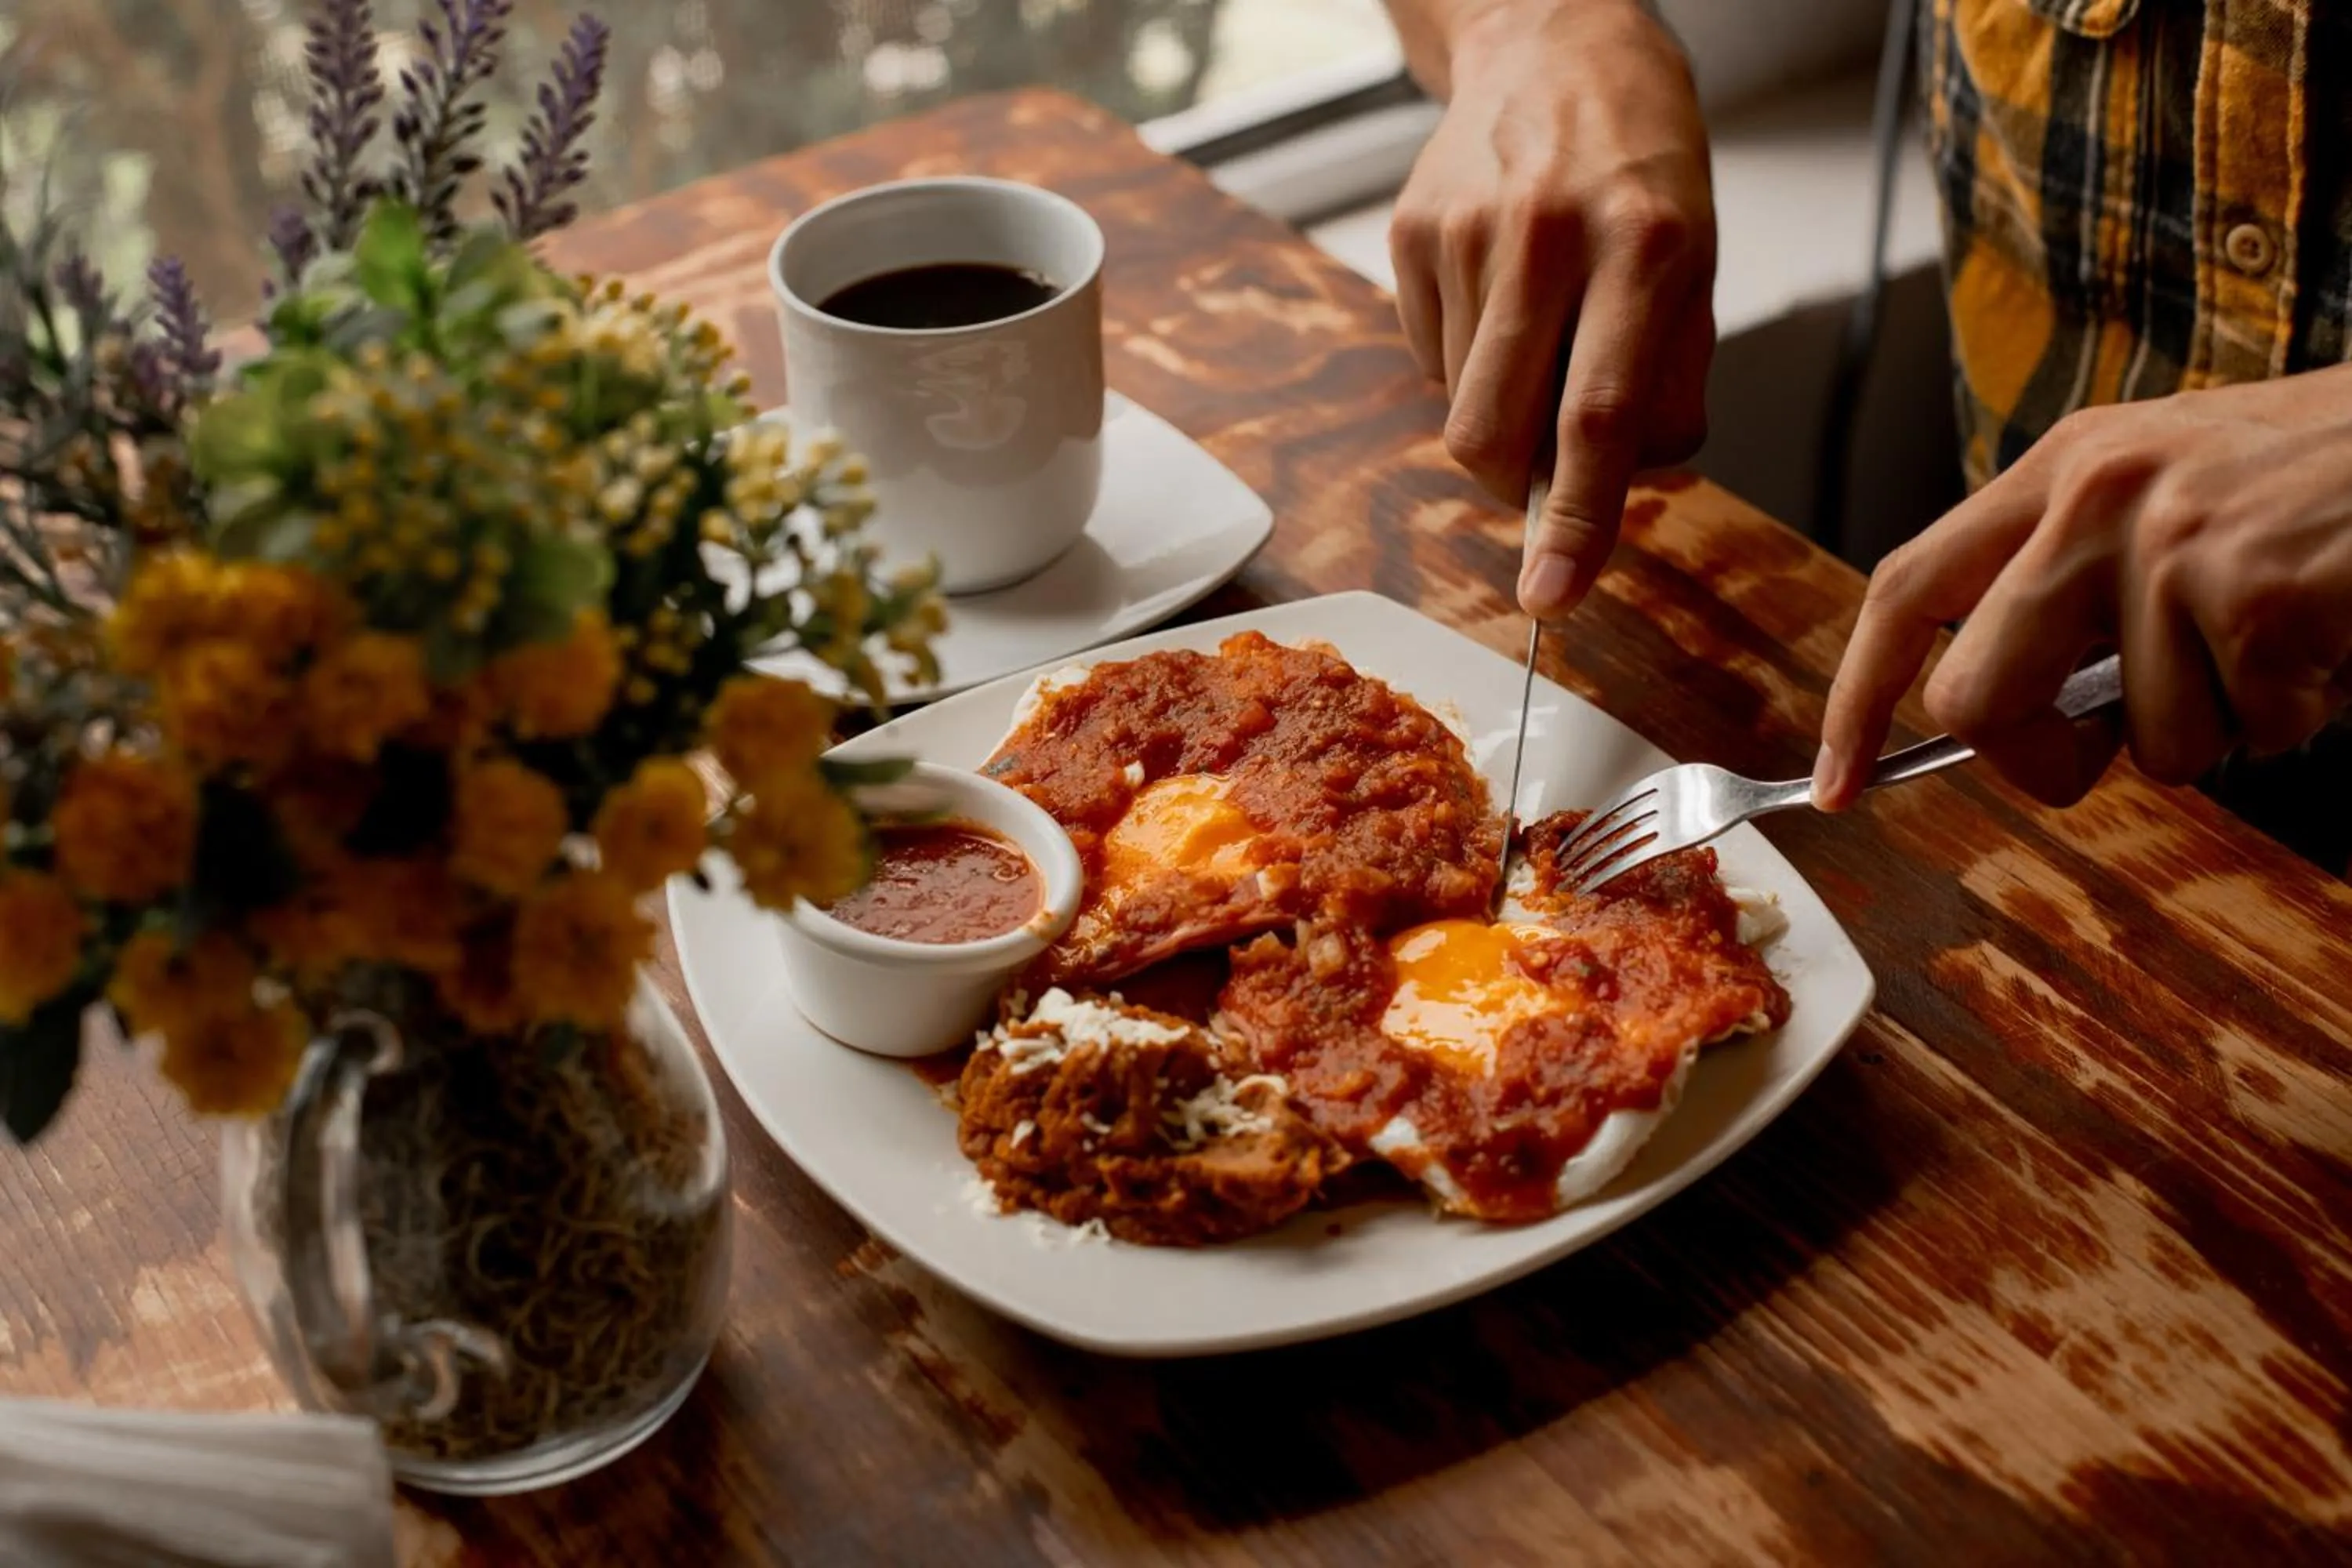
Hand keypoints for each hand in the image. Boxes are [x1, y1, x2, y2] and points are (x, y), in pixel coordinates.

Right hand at [1389, 0, 1714, 619]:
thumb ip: (1664, 386)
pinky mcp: (1412, 231)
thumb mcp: (1697, 266)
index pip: (1597, 417)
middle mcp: (1548, 236)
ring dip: (1499, 406)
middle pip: (1494, 431)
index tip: (1551, 595)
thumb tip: (1613, 487)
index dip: (1573, 521)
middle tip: (1545, 464)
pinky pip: (1429, 355)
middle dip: (1514, 483)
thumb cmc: (1641, 170)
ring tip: (1538, 330)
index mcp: (1646, 246)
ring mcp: (1467, 232)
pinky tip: (1498, 295)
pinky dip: (1466, 357)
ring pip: (1459, 403)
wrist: (1557, 46)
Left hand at [1816, 370, 2351, 810]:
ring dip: (2222, 726)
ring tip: (2281, 639)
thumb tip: (2009, 716)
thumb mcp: (2172, 494)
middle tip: (2103, 751)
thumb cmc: (2325, 481)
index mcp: (2059, 468)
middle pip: (1973, 699)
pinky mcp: (2253, 593)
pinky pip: (2247, 732)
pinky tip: (2330, 636)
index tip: (1836, 780)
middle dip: (2034, 762)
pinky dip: (2299, 714)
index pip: (1904, 590)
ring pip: (2141, 740)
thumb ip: (2075, 585)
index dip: (1856, 698)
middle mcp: (2093, 493)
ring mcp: (2171, 541)